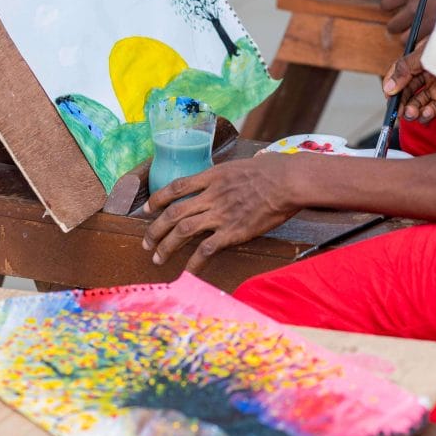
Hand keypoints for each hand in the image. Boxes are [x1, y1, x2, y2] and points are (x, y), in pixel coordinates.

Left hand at [142, 155, 297, 272]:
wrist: (289, 181)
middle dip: (154, 229)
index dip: (158, 199)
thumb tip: (234, 175)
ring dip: (166, 246)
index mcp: (213, 177)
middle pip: (173, 213)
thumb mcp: (245, 164)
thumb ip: (232, 174)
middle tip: (146, 243)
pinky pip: (207, 249)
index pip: (176, 187)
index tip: (147, 209)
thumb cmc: (275, 169)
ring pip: (182, 230)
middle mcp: (211, 195)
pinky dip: (194, 262)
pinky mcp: (233, 231)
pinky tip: (187, 271)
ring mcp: (221, 214)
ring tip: (157, 258)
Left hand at [380, 0, 435, 44]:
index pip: (386, 3)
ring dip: (410, 36)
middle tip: (408, 20)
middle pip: (392, 26)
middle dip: (398, 24)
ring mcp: (426, 25)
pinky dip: (422, 45)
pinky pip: (420, 48)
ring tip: (420, 31)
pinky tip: (430, 38)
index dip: (390, 5)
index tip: (397, 4)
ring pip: (404, 39)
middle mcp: (416, 9)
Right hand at [384, 46, 435, 122]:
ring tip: (410, 113)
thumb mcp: (425, 54)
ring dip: (410, 110)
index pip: (400, 72)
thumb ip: (404, 68)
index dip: (392, 83)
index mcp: (421, 59)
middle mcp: (428, 74)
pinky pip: (431, 111)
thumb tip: (388, 87)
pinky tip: (425, 114)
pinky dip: (425, 115)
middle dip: (399, 101)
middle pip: (406, 91)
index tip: (388, 94)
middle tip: (397, 110)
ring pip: (416, 103)